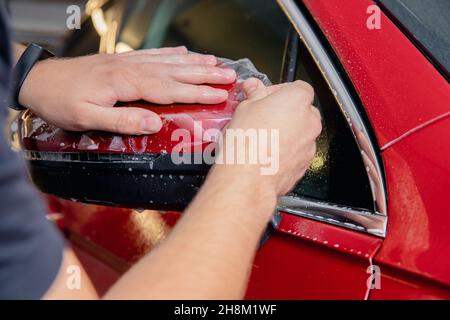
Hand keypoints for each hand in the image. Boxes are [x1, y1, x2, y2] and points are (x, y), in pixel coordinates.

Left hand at [19, 46, 235, 134]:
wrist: (38, 81)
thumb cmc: (60, 102)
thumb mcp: (86, 119)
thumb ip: (121, 121)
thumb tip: (153, 124)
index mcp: (125, 84)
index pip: (169, 89)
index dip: (197, 92)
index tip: (220, 94)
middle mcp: (130, 69)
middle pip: (175, 71)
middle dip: (205, 74)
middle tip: (230, 76)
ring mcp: (127, 62)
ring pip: (168, 60)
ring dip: (195, 62)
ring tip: (217, 63)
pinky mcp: (122, 61)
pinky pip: (153, 54)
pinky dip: (172, 53)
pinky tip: (184, 52)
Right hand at [216, 78, 321, 199]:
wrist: (249, 177)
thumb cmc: (248, 142)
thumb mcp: (244, 108)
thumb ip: (254, 95)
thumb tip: (254, 88)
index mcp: (297, 100)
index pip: (297, 87)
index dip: (279, 91)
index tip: (264, 96)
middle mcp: (309, 121)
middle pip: (302, 110)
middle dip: (284, 112)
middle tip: (262, 116)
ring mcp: (309, 145)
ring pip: (300, 133)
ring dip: (285, 133)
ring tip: (262, 138)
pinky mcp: (304, 165)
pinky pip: (297, 153)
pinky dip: (285, 152)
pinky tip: (265, 154)